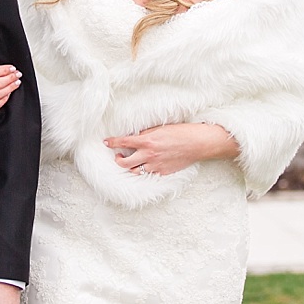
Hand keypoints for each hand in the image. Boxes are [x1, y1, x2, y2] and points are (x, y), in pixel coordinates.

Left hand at [104, 123, 237, 176]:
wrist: (198, 144)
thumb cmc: (181, 132)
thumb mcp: (160, 128)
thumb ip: (146, 133)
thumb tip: (135, 136)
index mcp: (147, 141)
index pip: (123, 142)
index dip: (112, 142)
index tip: (106, 142)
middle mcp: (149, 155)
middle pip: (124, 163)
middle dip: (118, 159)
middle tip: (119, 155)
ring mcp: (155, 166)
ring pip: (134, 171)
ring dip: (130, 167)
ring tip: (131, 162)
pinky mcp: (162, 173)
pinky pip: (148, 174)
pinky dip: (145, 170)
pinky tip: (146, 166)